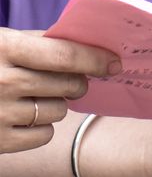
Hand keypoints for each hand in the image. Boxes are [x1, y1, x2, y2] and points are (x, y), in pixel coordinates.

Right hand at [0, 28, 119, 152]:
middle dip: (78, 81)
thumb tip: (90, 47)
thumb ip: (41, 43)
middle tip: (74, 79)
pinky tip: (24, 115)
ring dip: (57, 103)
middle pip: (68, 84)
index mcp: (6, 48)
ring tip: (35, 95)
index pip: (65, 55)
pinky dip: (41, 126)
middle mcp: (3, 81)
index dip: (95, 59)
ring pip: (59, 110)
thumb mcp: (4, 41)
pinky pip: (44, 134)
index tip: (115, 62)